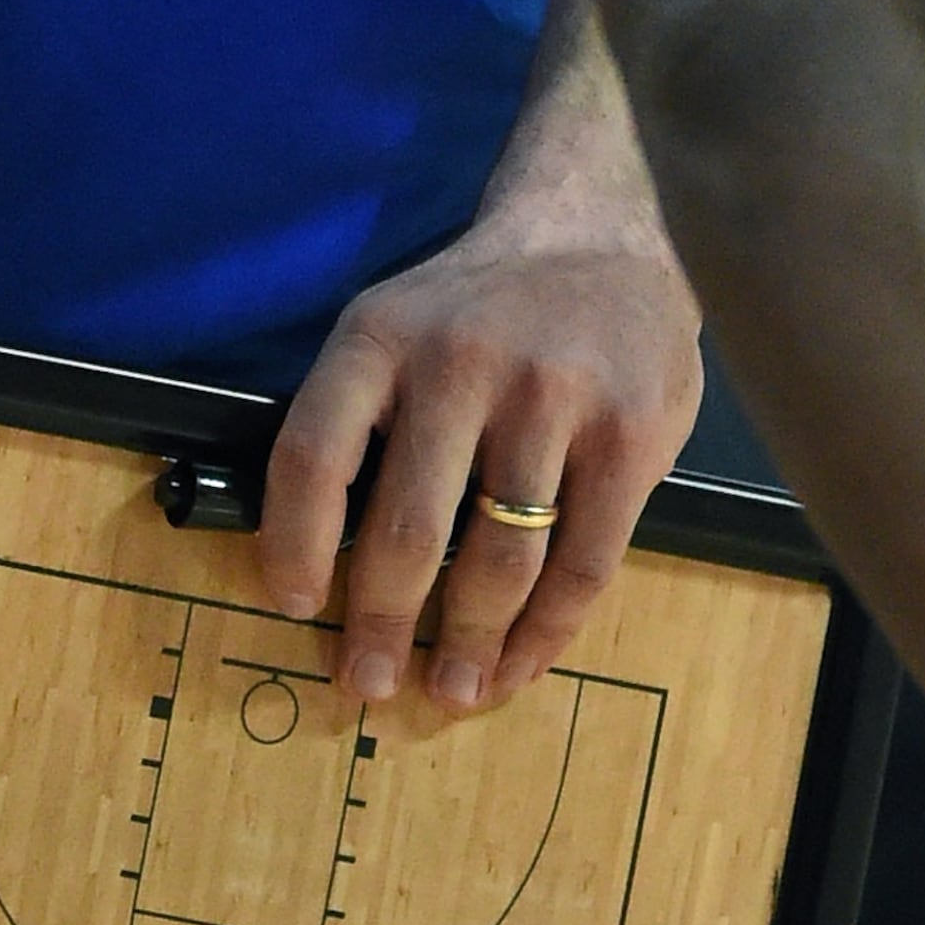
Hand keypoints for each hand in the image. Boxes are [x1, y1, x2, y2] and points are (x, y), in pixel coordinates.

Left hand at [259, 212, 703, 715]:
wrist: (602, 232)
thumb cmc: (480, 304)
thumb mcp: (397, 321)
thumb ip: (361, 416)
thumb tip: (316, 558)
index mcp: (381, 336)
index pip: (314, 455)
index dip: (295, 545)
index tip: (296, 607)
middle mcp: (461, 363)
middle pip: (408, 530)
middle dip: (381, 625)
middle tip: (368, 683)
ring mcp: (552, 398)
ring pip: (500, 561)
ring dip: (470, 645)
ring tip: (454, 691)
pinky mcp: (630, 435)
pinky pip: (583, 565)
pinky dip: (547, 634)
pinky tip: (519, 662)